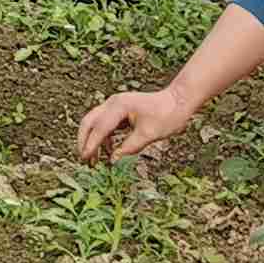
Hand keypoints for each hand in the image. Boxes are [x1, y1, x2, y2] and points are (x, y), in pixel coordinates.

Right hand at [77, 88, 196, 162]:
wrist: (180, 100)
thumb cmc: (168, 115)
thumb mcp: (149, 135)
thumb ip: (129, 148)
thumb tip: (113, 162)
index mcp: (119, 106)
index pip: (100, 128)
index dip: (91, 144)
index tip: (85, 158)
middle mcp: (113, 103)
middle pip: (89, 121)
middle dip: (84, 140)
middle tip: (84, 159)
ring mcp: (115, 105)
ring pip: (95, 122)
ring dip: (93, 139)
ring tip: (94, 159)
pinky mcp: (120, 110)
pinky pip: (105, 124)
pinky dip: (103, 137)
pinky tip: (108, 151)